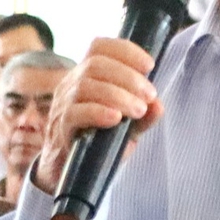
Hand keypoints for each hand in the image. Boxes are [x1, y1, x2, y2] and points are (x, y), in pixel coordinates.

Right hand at [31, 38, 163, 195]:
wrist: (70, 172)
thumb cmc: (99, 142)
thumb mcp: (127, 127)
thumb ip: (143, 117)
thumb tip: (159, 106)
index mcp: (87, 75)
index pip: (99, 47)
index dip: (125, 50)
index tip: (149, 65)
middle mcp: (71, 84)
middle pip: (95, 64)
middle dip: (128, 77)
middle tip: (149, 95)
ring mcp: (63, 104)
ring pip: (86, 86)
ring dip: (118, 95)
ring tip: (138, 110)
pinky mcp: (60, 127)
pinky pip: (75, 112)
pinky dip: (98, 112)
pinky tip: (116, 119)